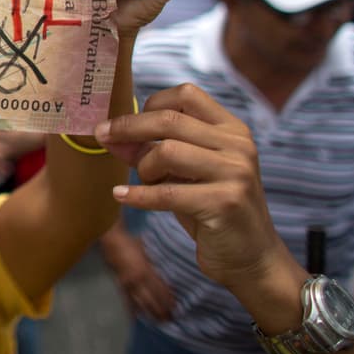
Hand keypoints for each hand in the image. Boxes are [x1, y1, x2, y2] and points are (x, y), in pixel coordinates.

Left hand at [94, 84, 290, 292]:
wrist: (251, 258)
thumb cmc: (211, 210)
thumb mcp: (183, 173)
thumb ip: (151, 150)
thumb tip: (109, 133)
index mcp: (232, 129)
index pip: (186, 95)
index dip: (150, 104)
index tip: (124, 122)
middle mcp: (238, 145)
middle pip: (170, 120)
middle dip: (128, 127)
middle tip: (102, 135)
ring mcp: (236, 173)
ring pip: (167, 152)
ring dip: (144, 169)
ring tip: (144, 183)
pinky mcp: (225, 203)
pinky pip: (167, 193)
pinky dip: (138, 195)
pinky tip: (122, 197)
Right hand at [100, 227, 175, 320]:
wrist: (112, 241)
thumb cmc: (132, 243)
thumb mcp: (148, 251)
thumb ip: (157, 263)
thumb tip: (168, 273)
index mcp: (146, 271)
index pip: (160, 289)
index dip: (167, 300)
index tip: (175, 308)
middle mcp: (137, 281)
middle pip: (151, 300)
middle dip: (160, 310)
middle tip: (169, 319)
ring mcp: (127, 284)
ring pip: (140, 302)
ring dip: (149, 312)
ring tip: (158, 321)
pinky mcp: (119, 285)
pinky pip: (127, 300)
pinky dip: (132, 309)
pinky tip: (137, 316)